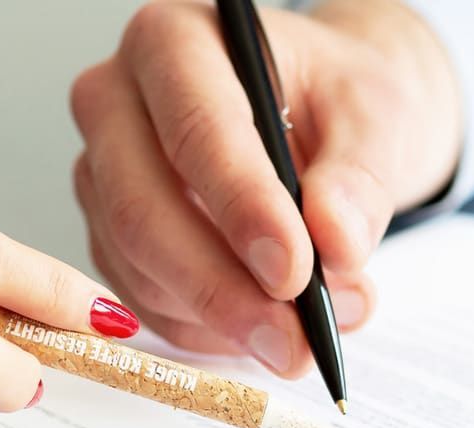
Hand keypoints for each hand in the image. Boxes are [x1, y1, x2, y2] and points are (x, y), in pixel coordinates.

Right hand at [71, 0, 460, 374]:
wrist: (315, 117)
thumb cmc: (335, 98)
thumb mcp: (374, 116)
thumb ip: (360, 178)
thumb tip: (336, 244)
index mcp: (173, 41)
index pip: (194, 128)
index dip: (241, 206)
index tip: (294, 273)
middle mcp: (116, 101)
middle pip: (140, 207)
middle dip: (219, 287)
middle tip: (292, 341)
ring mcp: (100, 170)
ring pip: (136, 263)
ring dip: (219, 317)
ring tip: (302, 337)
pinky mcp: (105, 229)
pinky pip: (139, 295)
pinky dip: (201, 328)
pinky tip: (256, 329)